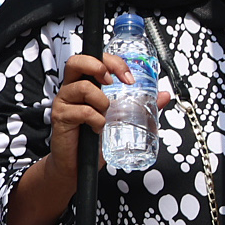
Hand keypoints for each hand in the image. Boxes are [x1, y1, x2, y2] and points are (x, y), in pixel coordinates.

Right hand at [47, 50, 161, 177]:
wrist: (78, 164)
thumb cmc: (94, 140)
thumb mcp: (121, 119)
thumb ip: (141, 106)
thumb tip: (164, 96)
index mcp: (85, 85)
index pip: (93, 60)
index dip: (112, 62)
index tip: (128, 77)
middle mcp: (72, 90)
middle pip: (76, 62)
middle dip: (99, 67)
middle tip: (111, 82)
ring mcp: (64, 102)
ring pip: (83, 87)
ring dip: (102, 101)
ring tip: (105, 115)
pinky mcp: (61, 117)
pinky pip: (84, 111)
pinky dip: (97, 120)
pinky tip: (98, 128)